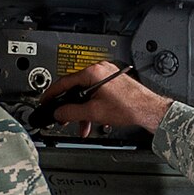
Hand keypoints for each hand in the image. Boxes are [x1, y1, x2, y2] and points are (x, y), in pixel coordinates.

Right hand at [45, 65, 174, 134]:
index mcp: (93, 72)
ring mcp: (107, 75)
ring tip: (80, 124)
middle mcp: (100, 70)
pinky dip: (91, 107)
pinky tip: (91, 119)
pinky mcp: (112, 83)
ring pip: (86, 93)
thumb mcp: (93, 112)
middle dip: (69, 107)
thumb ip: (70, 113)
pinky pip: (95, 94)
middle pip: (75, 88)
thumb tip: (58, 113)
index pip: (64, 81)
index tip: (45, 101)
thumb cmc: (128, 106)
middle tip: (61, 117)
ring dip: (81, 111)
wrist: (148, 110)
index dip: (52, 94)